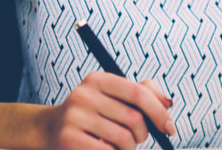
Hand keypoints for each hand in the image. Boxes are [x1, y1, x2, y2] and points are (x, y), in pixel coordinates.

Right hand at [44, 71, 175, 149]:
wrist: (51, 130)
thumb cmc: (93, 114)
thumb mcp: (113, 96)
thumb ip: (143, 93)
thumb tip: (167, 103)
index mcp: (98, 79)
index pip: (139, 93)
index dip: (159, 112)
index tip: (169, 128)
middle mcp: (84, 94)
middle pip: (134, 118)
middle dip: (142, 134)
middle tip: (137, 138)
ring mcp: (74, 117)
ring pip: (123, 139)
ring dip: (129, 148)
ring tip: (119, 146)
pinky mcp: (69, 139)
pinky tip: (106, 149)